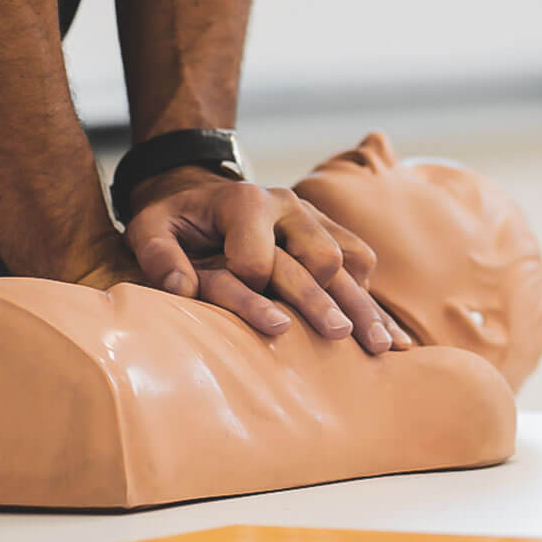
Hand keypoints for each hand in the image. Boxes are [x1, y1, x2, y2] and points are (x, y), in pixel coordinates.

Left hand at [121, 167, 413, 354]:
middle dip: (326, 301)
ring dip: (364, 304)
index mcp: (243, 200)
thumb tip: (184, 288)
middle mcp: (285, 204)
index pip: (258, 258)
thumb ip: (159, 257)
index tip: (257, 323)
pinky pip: (361, 259)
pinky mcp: (327, 230)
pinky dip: (374, 297)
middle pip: (320, 255)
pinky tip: (392, 334)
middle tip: (338, 337)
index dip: (250, 292)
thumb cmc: (175, 221)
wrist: (200, 195)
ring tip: (381, 346)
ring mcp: (311, 217)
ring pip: (351, 259)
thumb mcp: (149, 229)